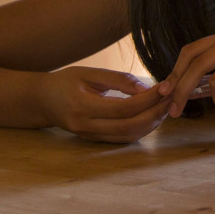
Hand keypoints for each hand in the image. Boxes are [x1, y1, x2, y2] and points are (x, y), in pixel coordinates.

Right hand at [36, 67, 169, 143]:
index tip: (166, 86)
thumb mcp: (88, 73)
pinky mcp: (94, 140)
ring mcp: (89, 136)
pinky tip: (152, 116)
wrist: (41, 101)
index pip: (124, 108)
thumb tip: (146, 89)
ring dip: (151, 123)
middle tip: (172, 98)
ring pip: (128, 136)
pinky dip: (141, 129)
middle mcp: (86, 126)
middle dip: (155, 113)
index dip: (148, 99)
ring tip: (166, 106)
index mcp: (82, 107)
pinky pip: (122, 139)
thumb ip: (118, 80)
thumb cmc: (64, 82)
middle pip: (129, 126)